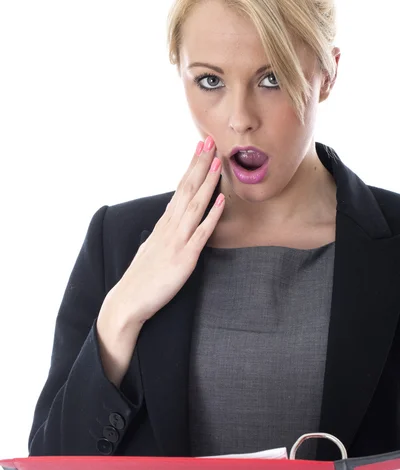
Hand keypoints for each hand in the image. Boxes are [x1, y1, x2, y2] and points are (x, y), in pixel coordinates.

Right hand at [114, 136, 224, 324]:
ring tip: (218, 161)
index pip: (180, 189)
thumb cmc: (141, 278)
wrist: (128, 301)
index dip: (192, 167)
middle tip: (210, 140)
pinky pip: (201, 233)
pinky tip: (221, 200)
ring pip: (195, 204)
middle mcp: (170, 227)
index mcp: (164, 224)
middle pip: (187, 189)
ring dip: (207, 181)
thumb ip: (164, 234)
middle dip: (200, 164)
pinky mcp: (184, 257)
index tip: (201, 148)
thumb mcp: (152, 249)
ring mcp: (177, 240)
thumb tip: (170, 225)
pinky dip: (211, 214)